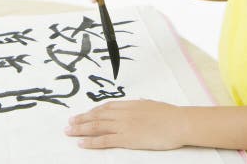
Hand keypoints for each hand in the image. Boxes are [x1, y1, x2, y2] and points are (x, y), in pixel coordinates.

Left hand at [63, 98, 186, 149]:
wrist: (178, 122)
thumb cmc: (169, 115)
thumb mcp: (151, 105)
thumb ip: (140, 105)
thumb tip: (136, 103)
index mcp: (129, 104)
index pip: (105, 107)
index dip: (92, 112)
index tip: (82, 114)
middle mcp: (123, 113)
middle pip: (97, 116)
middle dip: (81, 120)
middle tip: (68, 123)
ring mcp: (124, 126)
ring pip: (96, 126)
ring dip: (80, 129)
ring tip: (69, 132)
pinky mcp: (127, 138)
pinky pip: (105, 140)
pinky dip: (91, 142)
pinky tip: (81, 143)